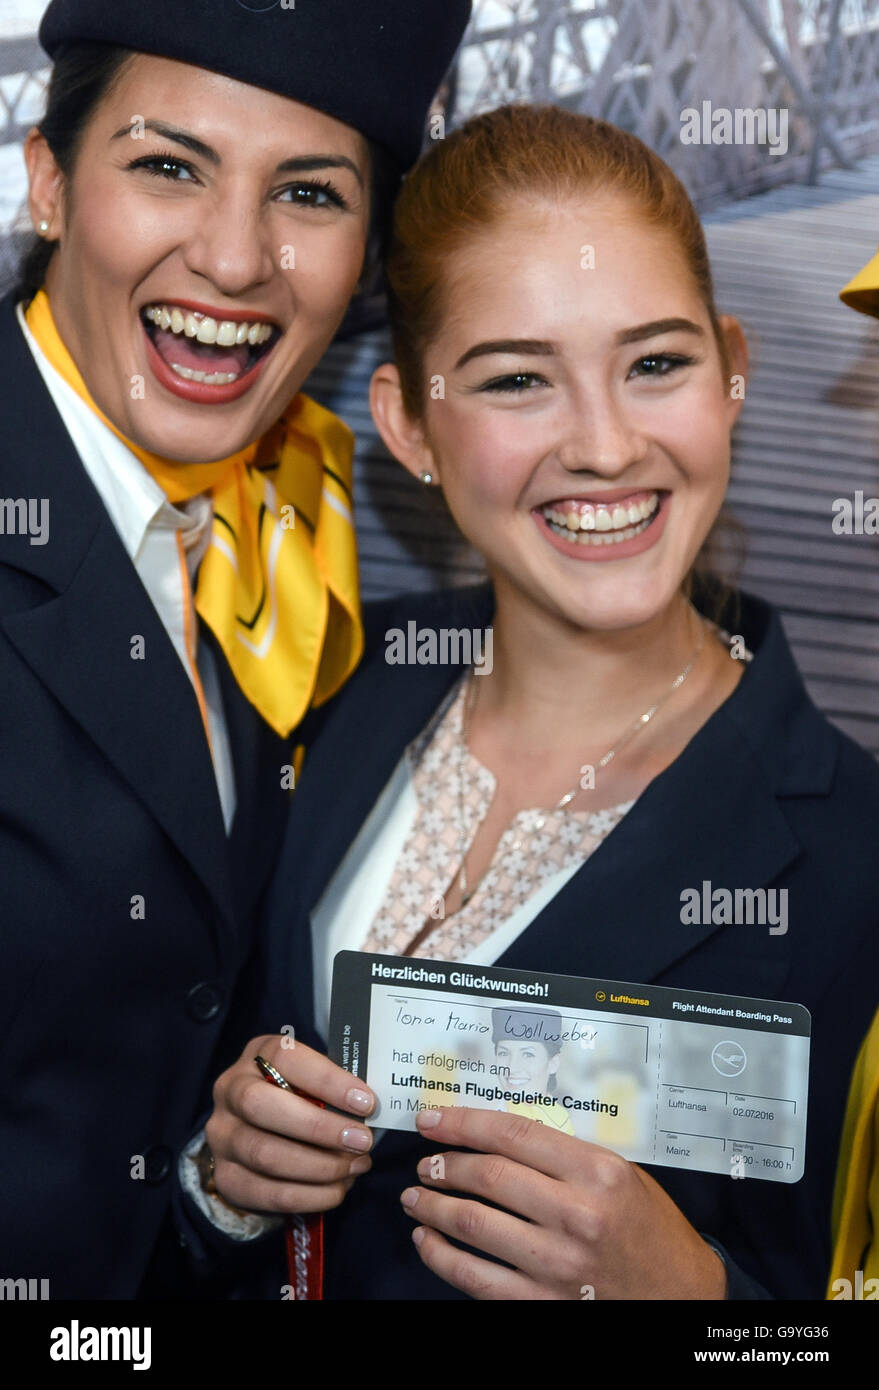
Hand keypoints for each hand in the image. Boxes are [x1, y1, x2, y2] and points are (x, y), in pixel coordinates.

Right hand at [206, 1033, 375, 1214]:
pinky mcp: (226, 1178)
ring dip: (320, 1166)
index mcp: (257, 1056)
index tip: (366, 1102)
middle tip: (362, 1141)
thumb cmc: (295, 1098)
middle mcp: (230, 1092)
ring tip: (356, 1166)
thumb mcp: (309, 1080)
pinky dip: (311, 1195)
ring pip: (266, 1154)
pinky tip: (338, 1189)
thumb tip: (370, 1109)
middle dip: (319, 1128)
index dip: (327, 1080)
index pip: (286, 1058)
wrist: (252, 1136)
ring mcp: (222, 1137)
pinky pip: (269, 1193)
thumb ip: (331, 1088)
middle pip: (262, 1107)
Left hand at [401, 1107, 727, 1300]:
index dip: (464, 1123)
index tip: (433, 1120)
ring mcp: (558, 1263)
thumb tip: (497, 1135)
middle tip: (425, 1162)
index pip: (513, 1135)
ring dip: (433, 1207)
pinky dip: (441, 1257)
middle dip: (444, 1164)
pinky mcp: (544, 1303)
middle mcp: (576, 1214)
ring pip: (473, 1224)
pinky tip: (427, 1241)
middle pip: (488, 1176)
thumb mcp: (621, 1174)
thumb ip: (565, 1154)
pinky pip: (475, 1278)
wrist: (682, 1295)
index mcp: (597, 1172)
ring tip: (416, 1197)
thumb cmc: (650, 1229)